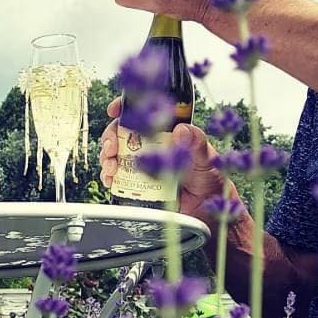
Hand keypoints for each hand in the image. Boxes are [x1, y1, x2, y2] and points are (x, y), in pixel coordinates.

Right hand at [99, 96, 247, 226]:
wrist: (206, 209)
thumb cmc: (210, 179)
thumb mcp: (207, 158)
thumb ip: (196, 142)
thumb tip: (180, 130)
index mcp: (167, 131)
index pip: (143, 112)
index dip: (125, 107)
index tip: (114, 111)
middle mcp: (151, 144)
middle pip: (122, 132)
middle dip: (110, 137)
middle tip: (112, 149)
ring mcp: (142, 162)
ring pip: (116, 152)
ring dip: (107, 157)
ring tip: (111, 168)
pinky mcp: (137, 181)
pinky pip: (117, 174)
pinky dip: (108, 176)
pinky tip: (110, 180)